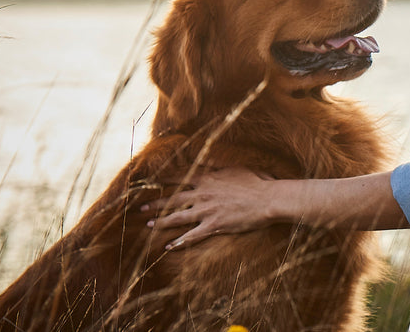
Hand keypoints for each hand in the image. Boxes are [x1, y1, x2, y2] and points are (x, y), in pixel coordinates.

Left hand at [142, 167, 276, 249]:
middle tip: (141, 209)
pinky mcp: (214, 226)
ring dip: (161, 221)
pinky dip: (179, 243)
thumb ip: (220, 167)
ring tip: (149, 225)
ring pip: (177, 217)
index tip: (151, 182)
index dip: (163, 180)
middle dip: (155, 204)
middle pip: (172, 199)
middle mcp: (203, 193)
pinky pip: (192, 236)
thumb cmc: (258, 182)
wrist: (268, 199)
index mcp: (208, 178)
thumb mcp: (237, 168)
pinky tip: (168, 247)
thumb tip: (210, 162)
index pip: (180, 177)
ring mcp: (207, 210)